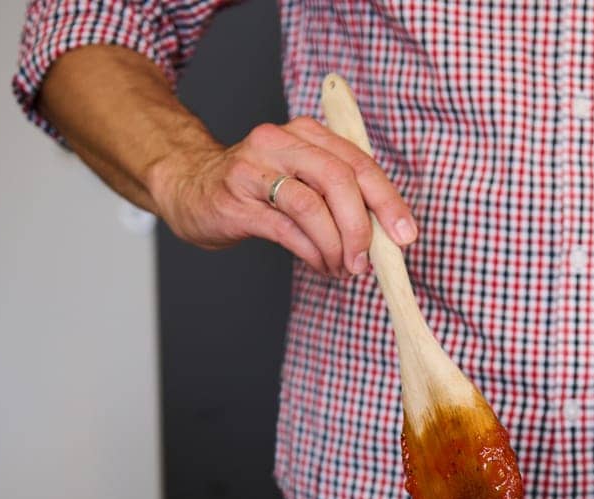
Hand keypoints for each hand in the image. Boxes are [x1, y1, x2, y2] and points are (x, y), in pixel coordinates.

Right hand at [147, 116, 417, 277]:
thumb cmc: (256, 188)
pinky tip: (321, 265)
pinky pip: (286, 229)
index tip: (405, 236)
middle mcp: (281, 142)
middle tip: (367, 262)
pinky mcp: (236, 200)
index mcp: (307, 134)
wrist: (189, 186)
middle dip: (362, 227)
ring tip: (342, 268)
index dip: (388, 202)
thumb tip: (385, 237)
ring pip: (312, 206)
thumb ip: (340, 197)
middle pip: (339, 180)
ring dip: (336, 245)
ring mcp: (255, 169)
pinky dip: (312, 253)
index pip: (359, 164)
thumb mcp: (301, 178)